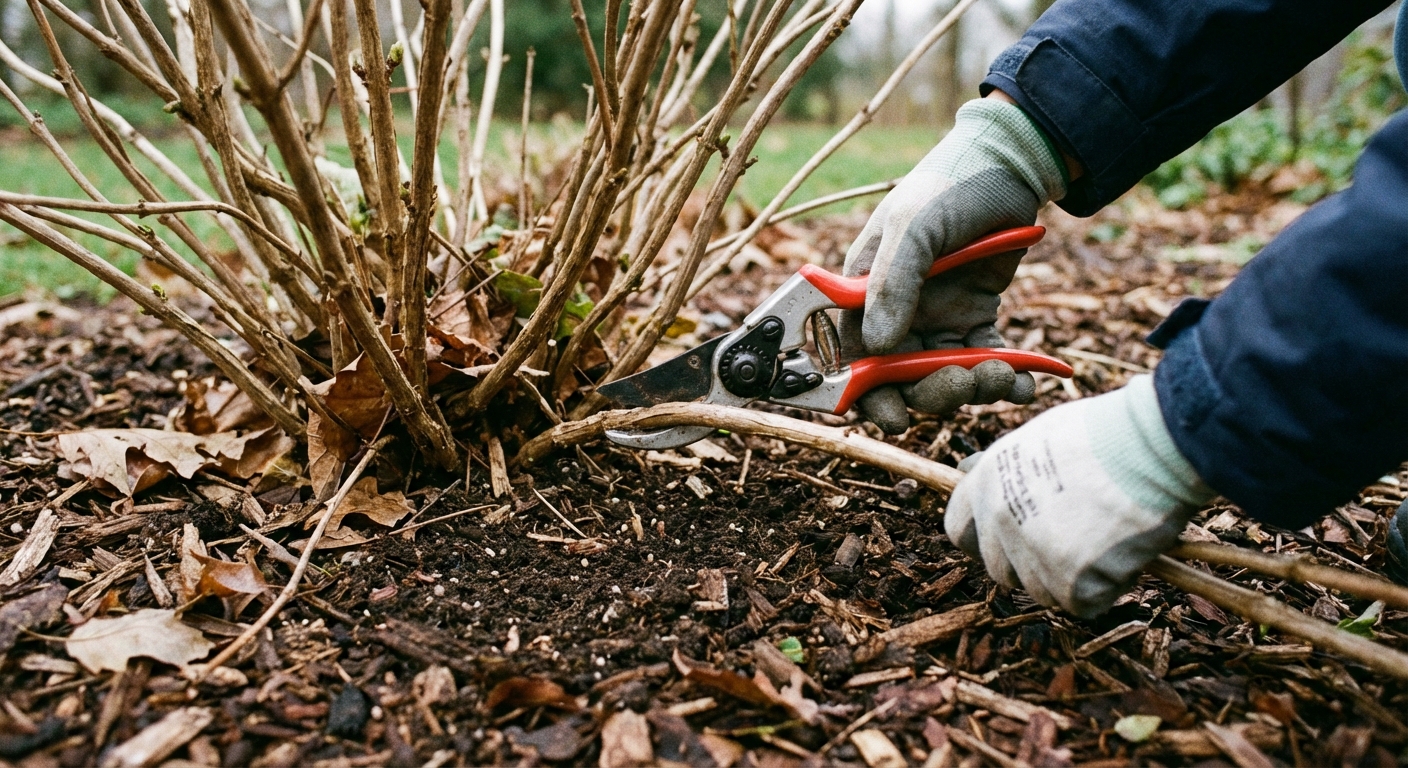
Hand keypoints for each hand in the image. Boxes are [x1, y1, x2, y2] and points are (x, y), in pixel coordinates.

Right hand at [841, 97, 1067, 433]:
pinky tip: (1023, 381)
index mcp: (866, 292)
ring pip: (945, 376)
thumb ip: (891, 283)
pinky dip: (1005, 378)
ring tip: (1002, 376)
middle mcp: (898, 312)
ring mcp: (938, 318)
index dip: (869, 393)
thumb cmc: (948, 186)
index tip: (895, 416)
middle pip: (902, 377)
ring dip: (972, 387)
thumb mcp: (913, 227)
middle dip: (932, 392)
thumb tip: (877, 345)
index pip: (855, 354)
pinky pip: (985, 361)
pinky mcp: (976, 318)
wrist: (1009, 167)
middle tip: (963, 385)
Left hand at [944, 376, 1214, 616]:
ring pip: (1042, 590)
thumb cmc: (1105, 433)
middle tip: (1073, 541)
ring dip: (1071, 577)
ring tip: (1104, 538)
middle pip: (1000, 569)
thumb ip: (1006, 470)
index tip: (1011, 539)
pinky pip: (1081, 603)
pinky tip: (1121, 553)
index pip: (959, 529)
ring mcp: (1032, 553)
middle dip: (1032, 564)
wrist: (1150, 445)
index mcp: (986, 482)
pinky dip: (1103, 588)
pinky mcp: (1070, 582)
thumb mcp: (1036, 437)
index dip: (986, 538)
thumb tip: (973, 471)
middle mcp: (999, 520)